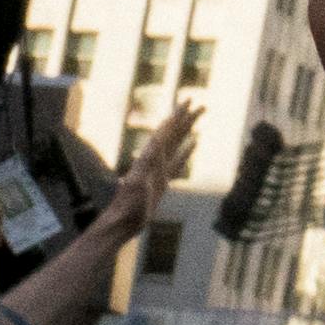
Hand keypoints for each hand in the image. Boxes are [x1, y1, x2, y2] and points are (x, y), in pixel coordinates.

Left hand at [104, 102, 204, 238]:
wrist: (122, 223)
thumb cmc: (128, 205)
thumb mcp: (138, 182)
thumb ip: (146, 162)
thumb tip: (156, 140)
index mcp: (149, 157)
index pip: (165, 131)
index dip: (176, 116)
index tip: (187, 102)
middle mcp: (154, 159)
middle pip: (173, 134)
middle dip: (186, 119)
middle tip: (201, 106)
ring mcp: (159, 169)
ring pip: (177, 144)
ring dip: (187, 130)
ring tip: (199, 117)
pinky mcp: (163, 181)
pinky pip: (178, 161)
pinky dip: (187, 150)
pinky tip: (194, 143)